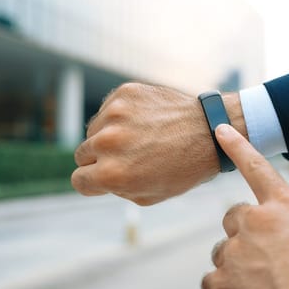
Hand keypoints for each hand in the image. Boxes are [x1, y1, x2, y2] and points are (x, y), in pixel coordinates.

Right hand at [71, 83, 246, 204]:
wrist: (210, 131)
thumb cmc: (183, 169)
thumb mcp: (147, 195)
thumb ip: (114, 189)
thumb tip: (93, 178)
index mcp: (111, 174)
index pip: (78, 180)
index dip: (94, 182)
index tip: (106, 178)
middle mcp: (108, 142)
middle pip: (82, 154)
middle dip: (100, 159)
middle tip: (128, 157)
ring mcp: (115, 114)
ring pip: (94, 130)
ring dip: (109, 135)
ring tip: (140, 138)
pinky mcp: (124, 93)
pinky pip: (108, 110)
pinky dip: (121, 117)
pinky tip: (144, 122)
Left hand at [201, 124, 288, 288]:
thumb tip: (276, 237)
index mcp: (286, 207)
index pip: (256, 167)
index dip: (237, 146)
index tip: (221, 130)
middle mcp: (256, 221)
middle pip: (234, 219)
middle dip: (244, 236)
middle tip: (265, 259)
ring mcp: (236, 251)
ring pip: (223, 252)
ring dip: (236, 265)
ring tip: (264, 284)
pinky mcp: (222, 282)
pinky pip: (212, 280)